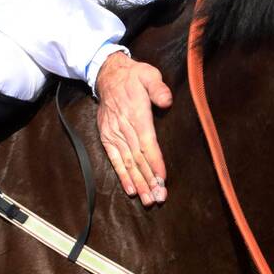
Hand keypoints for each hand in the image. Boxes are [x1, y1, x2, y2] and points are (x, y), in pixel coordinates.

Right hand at [95, 51, 171, 205]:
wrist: (108, 74)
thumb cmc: (134, 76)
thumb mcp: (149, 75)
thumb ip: (158, 88)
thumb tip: (167, 101)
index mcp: (136, 113)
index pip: (147, 143)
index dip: (155, 162)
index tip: (162, 179)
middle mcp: (124, 127)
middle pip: (138, 158)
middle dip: (149, 180)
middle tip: (158, 198)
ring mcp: (114, 133)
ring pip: (127, 162)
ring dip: (138, 182)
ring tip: (147, 199)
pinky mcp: (107, 137)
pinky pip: (114, 158)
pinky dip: (122, 174)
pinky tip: (130, 189)